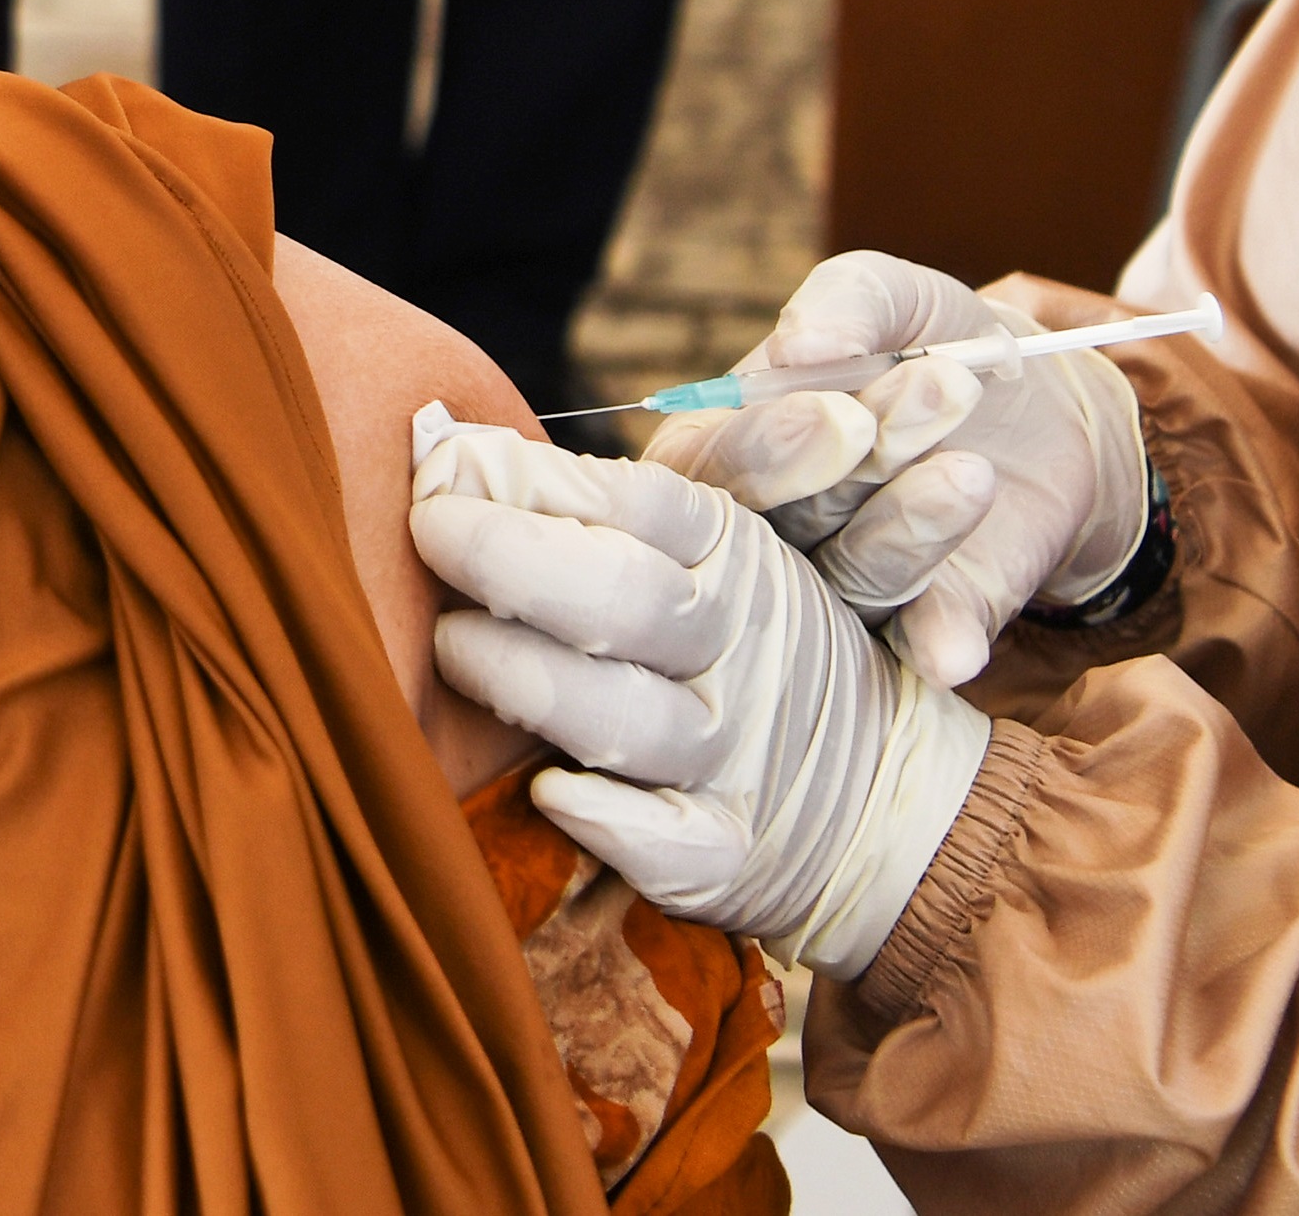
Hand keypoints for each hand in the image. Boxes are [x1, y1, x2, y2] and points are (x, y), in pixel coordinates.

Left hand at [409, 405, 989, 977]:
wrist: (870, 790)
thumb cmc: (728, 643)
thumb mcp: (699, 552)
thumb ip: (583, 502)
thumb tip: (443, 445)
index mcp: (732, 553)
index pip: (636, 505)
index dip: (533, 481)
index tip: (440, 469)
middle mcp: (739, 645)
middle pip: (625, 598)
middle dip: (510, 560)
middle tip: (428, 534)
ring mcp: (735, 753)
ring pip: (627, 717)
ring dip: (526, 679)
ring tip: (451, 647)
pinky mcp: (728, 852)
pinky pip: (665, 841)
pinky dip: (604, 819)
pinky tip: (547, 792)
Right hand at [644, 253, 1151, 684]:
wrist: (1043, 408)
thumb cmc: (934, 343)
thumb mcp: (901, 299)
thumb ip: (848, 301)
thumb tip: (801, 343)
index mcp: (731, 441)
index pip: (710, 463)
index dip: (771, 445)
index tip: (849, 414)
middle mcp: (770, 526)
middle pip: (779, 524)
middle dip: (853, 472)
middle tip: (933, 401)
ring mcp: (838, 588)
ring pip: (851, 578)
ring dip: (911, 527)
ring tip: (975, 471)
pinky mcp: (914, 630)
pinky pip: (914, 646)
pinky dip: (935, 644)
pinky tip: (955, 649)